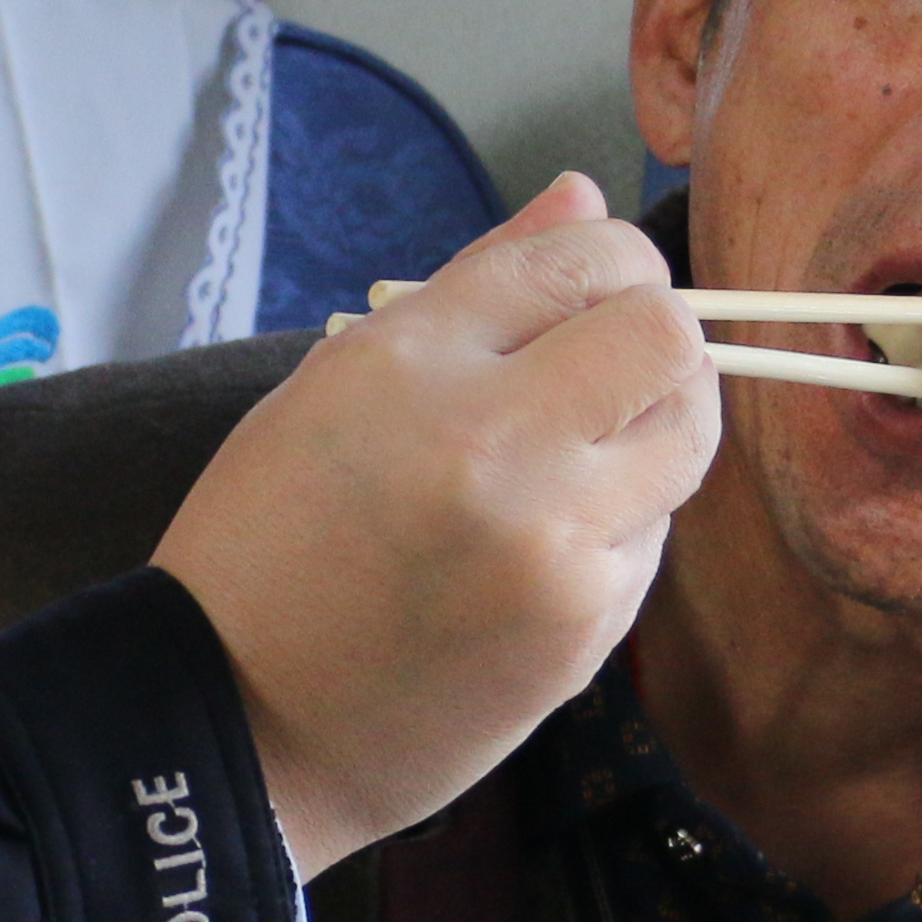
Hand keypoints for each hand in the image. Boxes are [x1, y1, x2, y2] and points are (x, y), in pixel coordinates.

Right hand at [154, 174, 716, 868]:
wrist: (236, 725)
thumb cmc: (264, 547)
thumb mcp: (332, 387)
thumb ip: (474, 287)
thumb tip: (581, 196)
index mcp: (408, 359)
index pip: (582, 259)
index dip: (611, 267)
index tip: (593, 298)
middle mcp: (491, 438)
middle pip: (668, 340)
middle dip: (656, 344)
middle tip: (609, 375)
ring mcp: (549, 540)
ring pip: (686, 438)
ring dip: (652, 433)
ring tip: (577, 461)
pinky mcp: (584, 626)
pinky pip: (648, 539)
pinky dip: (614, 530)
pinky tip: (534, 555)